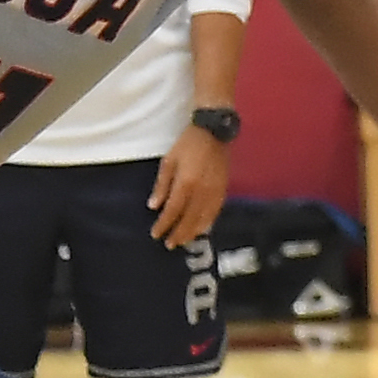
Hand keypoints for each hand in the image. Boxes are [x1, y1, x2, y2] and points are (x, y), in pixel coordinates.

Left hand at [145, 122, 230, 247]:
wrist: (214, 133)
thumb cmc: (187, 145)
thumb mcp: (169, 161)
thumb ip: (162, 185)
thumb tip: (154, 206)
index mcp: (186, 183)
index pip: (173, 211)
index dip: (163, 224)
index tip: (155, 234)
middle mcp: (202, 192)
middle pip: (189, 220)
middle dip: (178, 234)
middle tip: (169, 244)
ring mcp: (215, 193)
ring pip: (203, 219)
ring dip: (192, 232)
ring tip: (183, 241)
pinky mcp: (223, 191)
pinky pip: (215, 213)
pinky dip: (207, 223)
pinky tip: (201, 229)